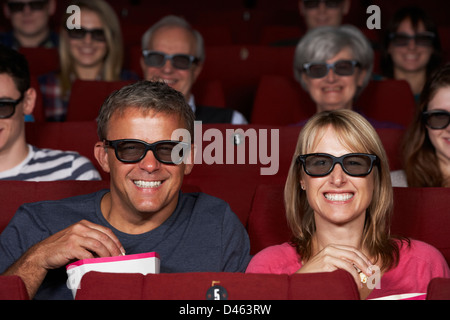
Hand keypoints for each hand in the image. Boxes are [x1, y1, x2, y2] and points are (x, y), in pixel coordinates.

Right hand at [4, 220, 124, 298]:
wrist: (42, 253)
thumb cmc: (61, 247)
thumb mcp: (78, 237)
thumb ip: (91, 239)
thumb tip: (109, 248)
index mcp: (84, 224)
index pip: (105, 231)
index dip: (116, 240)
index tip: (121, 250)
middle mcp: (80, 228)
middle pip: (104, 237)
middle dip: (114, 248)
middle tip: (119, 257)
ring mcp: (75, 236)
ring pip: (98, 245)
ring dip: (107, 254)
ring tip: (111, 261)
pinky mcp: (70, 247)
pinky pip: (87, 254)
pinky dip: (95, 260)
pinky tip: (98, 263)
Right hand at [296, 244, 373, 287]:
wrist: (301, 279)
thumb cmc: (315, 274)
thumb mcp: (329, 265)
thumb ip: (341, 262)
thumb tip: (359, 268)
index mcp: (331, 247)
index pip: (352, 250)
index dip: (363, 258)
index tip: (370, 267)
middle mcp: (330, 248)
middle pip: (354, 253)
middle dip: (365, 264)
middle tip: (371, 273)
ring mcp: (328, 255)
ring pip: (351, 262)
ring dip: (360, 273)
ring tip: (363, 281)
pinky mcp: (326, 262)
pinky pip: (346, 269)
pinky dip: (354, 276)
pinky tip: (355, 283)